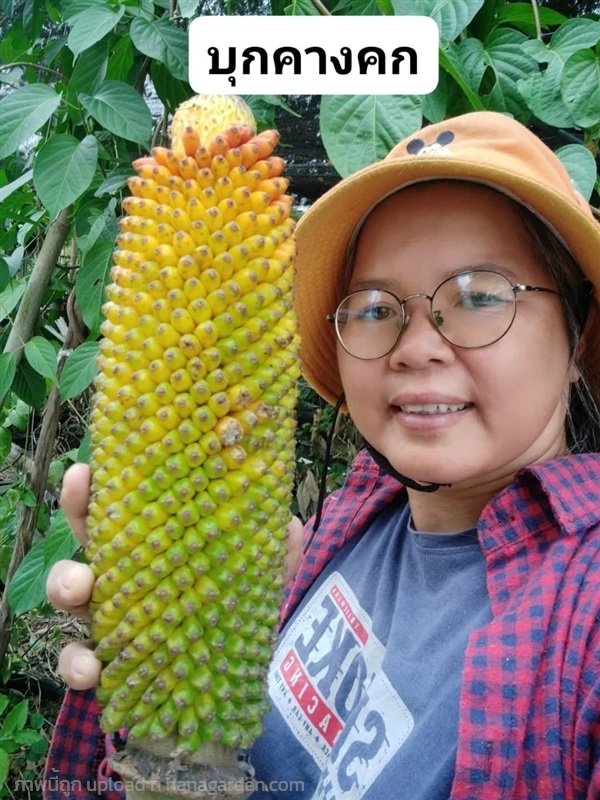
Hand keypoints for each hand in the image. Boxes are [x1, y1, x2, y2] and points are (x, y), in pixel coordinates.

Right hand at [48, 463, 305, 689]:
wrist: (231, 678)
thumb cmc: (234, 610)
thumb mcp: (261, 577)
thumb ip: (278, 553)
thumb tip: (291, 526)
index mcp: (156, 542)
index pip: (125, 502)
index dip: (103, 481)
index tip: (89, 466)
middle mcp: (126, 572)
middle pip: (88, 530)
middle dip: (75, 509)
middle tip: (78, 489)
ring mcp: (112, 616)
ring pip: (69, 592)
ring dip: (65, 583)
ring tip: (81, 587)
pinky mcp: (109, 663)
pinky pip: (76, 662)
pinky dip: (77, 665)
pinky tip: (94, 670)